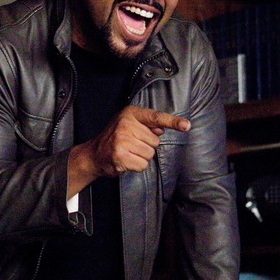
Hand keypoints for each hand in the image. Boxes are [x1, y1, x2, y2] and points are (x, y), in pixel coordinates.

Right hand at [67, 106, 189, 196]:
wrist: (94, 154)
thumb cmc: (115, 139)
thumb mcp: (129, 124)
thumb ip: (146, 125)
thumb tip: (162, 128)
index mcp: (130, 113)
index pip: (156, 117)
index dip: (173, 121)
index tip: (186, 126)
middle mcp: (126, 124)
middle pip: (155, 141)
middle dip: (146, 146)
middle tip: (130, 145)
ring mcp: (122, 140)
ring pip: (150, 154)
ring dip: (141, 157)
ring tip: (128, 153)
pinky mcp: (120, 156)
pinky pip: (142, 165)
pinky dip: (136, 166)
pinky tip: (126, 161)